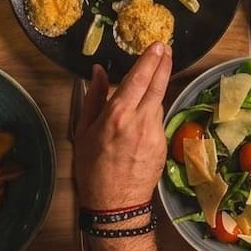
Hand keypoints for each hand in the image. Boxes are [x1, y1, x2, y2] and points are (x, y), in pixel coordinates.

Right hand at [72, 42, 172, 210]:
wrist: (115, 205)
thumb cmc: (92, 169)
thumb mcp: (84, 132)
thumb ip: (94, 99)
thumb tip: (99, 72)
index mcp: (118, 116)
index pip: (139, 78)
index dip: (150, 59)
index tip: (157, 44)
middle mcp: (140, 121)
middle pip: (158, 84)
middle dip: (164, 63)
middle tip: (167, 48)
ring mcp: (156, 133)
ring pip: (159, 102)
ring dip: (158, 88)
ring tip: (154, 74)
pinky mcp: (164, 144)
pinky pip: (158, 119)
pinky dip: (153, 111)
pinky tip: (145, 112)